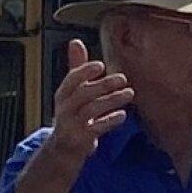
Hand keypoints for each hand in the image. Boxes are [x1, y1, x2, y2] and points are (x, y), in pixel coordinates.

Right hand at [49, 33, 132, 164]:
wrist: (62, 150)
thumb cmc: (71, 116)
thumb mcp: (71, 92)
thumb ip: (76, 68)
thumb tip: (75, 42)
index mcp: (63, 95)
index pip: (71, 79)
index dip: (85, 71)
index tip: (101, 65)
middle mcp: (64, 109)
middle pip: (83, 93)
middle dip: (103, 84)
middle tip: (123, 78)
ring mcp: (71, 125)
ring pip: (91, 109)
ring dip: (111, 100)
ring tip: (129, 94)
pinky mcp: (80, 140)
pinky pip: (96, 128)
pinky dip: (110, 121)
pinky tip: (122, 115)